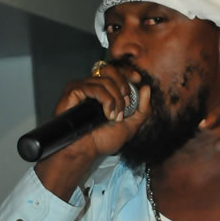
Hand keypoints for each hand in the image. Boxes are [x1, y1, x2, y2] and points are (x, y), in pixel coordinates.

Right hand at [36, 64, 150, 199]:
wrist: (85, 151)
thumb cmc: (102, 141)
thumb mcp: (130, 126)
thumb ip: (143, 109)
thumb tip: (146, 88)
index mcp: (103, 91)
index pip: (115, 71)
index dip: (127, 72)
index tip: (138, 79)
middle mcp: (91, 86)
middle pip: (110, 70)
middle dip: (123, 86)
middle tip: (126, 105)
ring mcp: (81, 87)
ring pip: (105, 80)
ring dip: (116, 99)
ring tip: (114, 116)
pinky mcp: (73, 91)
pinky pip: (95, 87)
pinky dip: (106, 100)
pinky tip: (106, 114)